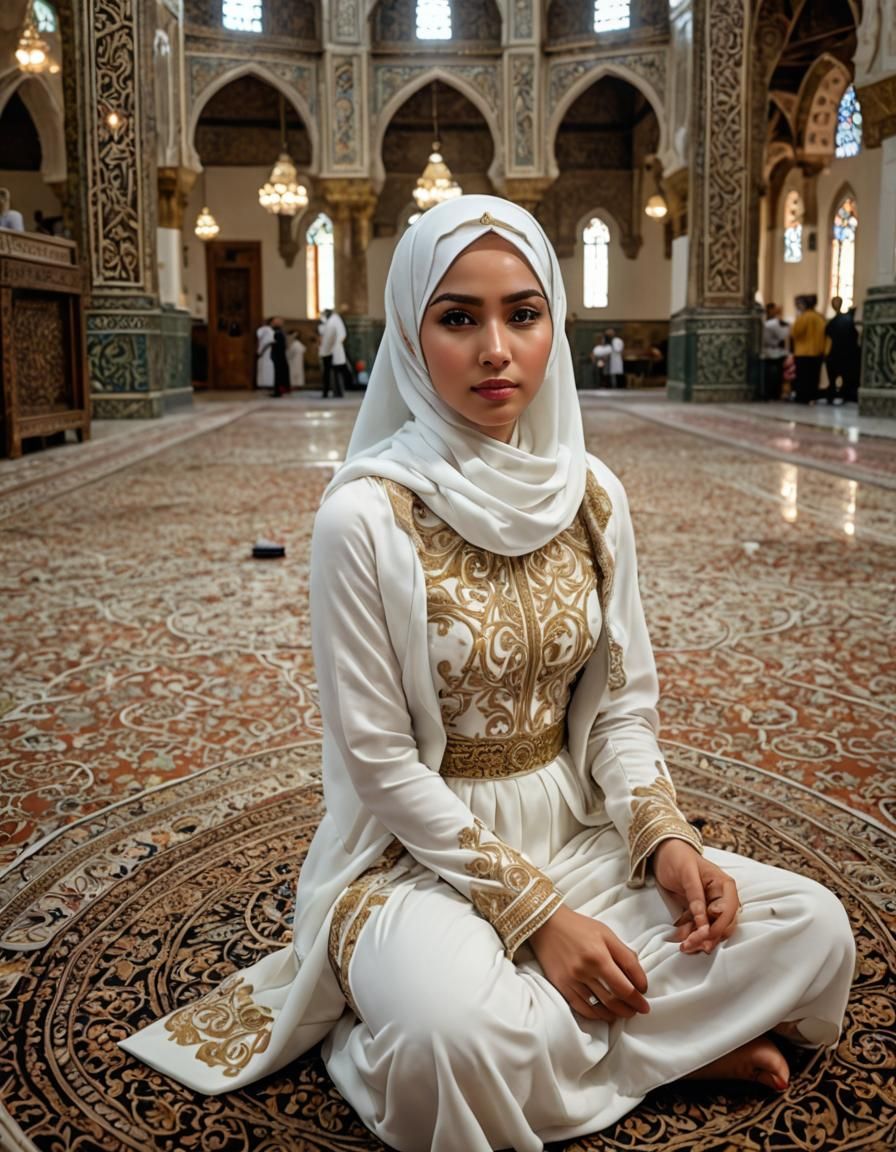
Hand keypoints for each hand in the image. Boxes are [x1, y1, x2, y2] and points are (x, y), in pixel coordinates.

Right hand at [528, 904, 649, 1022]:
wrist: (547, 924)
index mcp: (599, 957)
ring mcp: (572, 981)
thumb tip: (639, 980)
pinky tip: (604, 1013)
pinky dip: (596, 1015)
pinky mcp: (561, 986)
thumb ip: (625, 955)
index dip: (638, 997)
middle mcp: (585, 971)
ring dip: (615, 1014)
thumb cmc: (580, 927)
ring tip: (624, 1013)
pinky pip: (582, 1008)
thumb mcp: (606, 934)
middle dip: (630, 1009)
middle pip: (613, 1000)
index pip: (625, 986)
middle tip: (638, 1010)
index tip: (644, 1000)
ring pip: (598, 1007)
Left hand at [652, 839, 739, 954]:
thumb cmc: (679, 857)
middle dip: (708, 937)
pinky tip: (681, 939)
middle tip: (691, 945)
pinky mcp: (698, 912)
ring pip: (711, 930)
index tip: (704, 935)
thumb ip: (696, 896)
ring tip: (684, 946)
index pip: (729, 911)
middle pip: (722, 925)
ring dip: (698, 940)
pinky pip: (698, 928)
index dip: (718, 926)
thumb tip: (703, 922)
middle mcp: (722, 898)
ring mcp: (710, 906)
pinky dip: (690, 935)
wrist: (665, 853)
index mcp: (724, 886)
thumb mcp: (687, 873)